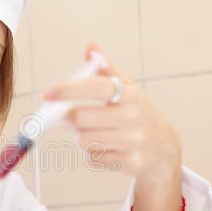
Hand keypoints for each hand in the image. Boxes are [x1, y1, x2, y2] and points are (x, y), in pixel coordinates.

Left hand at [42, 43, 181, 180]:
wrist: (165, 149)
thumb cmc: (139, 114)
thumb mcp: (129, 90)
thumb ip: (107, 69)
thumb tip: (91, 47)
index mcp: (129, 94)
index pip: (94, 87)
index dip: (67, 89)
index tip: (46, 94)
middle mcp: (132, 116)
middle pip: (79, 118)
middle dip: (68, 119)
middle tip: (67, 118)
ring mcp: (133, 140)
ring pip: (83, 140)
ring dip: (81, 138)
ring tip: (95, 134)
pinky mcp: (131, 163)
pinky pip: (93, 158)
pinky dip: (93, 155)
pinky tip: (106, 150)